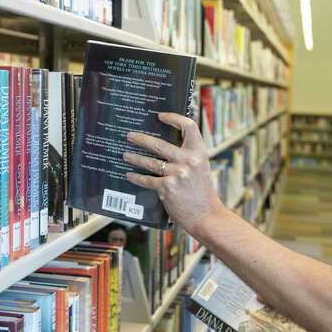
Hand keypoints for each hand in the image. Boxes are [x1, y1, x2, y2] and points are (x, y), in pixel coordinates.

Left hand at [123, 112, 223, 232]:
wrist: (206, 215)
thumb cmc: (202, 192)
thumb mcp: (201, 168)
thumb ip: (188, 155)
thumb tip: (166, 146)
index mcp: (199, 152)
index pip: (188, 126)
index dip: (174, 118)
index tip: (160, 116)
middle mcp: (188, 160)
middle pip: (159, 143)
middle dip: (141, 139)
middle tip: (130, 136)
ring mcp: (177, 174)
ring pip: (149, 161)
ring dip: (134, 158)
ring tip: (125, 155)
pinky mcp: (167, 187)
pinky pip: (147, 179)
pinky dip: (136, 177)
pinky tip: (130, 175)